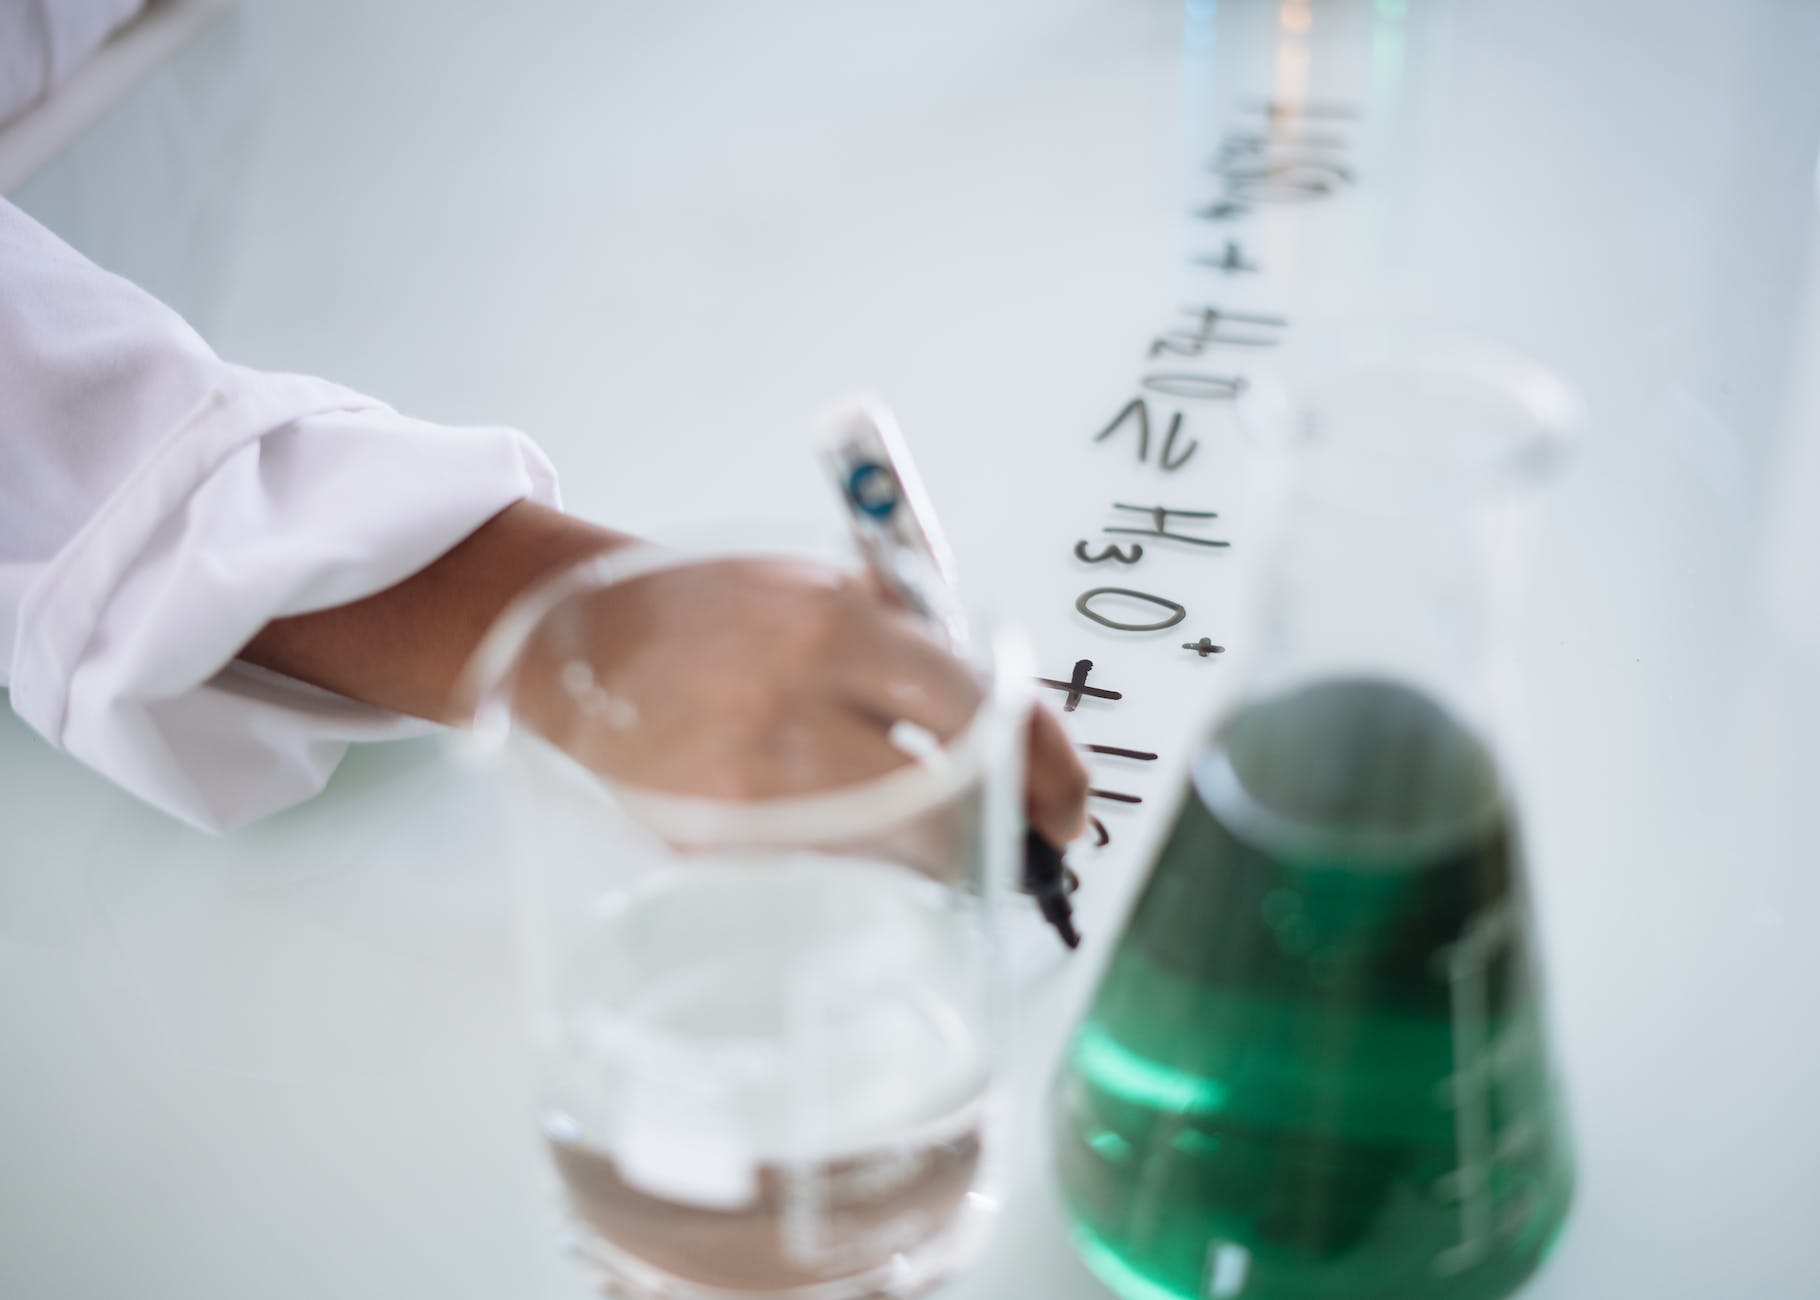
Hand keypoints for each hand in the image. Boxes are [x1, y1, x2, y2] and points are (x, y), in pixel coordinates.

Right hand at [513, 554, 1091, 847]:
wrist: (584, 645)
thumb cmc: (716, 611)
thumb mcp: (823, 589)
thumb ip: (916, 643)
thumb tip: (1015, 729)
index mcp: (834, 627)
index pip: (980, 707)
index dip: (1046, 766)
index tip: (1068, 805)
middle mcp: (792, 707)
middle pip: (946, 799)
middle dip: (997, 828)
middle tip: (1020, 837)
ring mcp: (748, 787)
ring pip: (891, 852)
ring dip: (934, 854)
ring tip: (939, 837)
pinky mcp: (713, 846)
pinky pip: (827, 873)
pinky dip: (864, 866)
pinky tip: (862, 843)